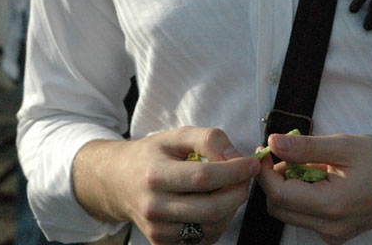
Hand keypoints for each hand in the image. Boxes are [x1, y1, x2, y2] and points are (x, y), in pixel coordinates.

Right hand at [73, 126, 259, 244]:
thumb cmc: (153, 154)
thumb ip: (208, 139)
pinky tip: (217, 204)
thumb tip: (236, 158)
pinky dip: (218, 223)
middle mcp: (154, 208)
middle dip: (238, 192)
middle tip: (247, 178)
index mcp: (156, 176)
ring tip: (232, 188)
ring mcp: (157, 231)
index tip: (253, 163)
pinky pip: (202, 239)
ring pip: (210, 228)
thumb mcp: (177, 136)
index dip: (234, 172)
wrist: (118, 182)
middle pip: (210, 209)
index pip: (204, 178)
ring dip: (231, 209)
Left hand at [259, 124, 371, 243]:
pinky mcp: (341, 231)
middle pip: (280, 209)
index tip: (265, 147)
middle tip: (282, 151)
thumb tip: (272, 143)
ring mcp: (336, 234)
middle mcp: (331, 228)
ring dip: (288, 187)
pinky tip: (316, 173)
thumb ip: (306, 147)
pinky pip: (309, 216)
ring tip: (302, 159)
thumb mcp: (347, 146)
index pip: (278, 194)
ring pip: (292, 214)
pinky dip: (303, 195)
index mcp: (331, 206)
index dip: (265, 171)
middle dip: (273, 180)